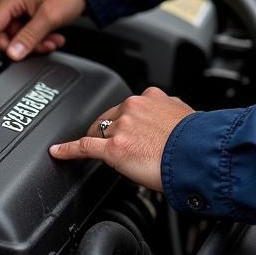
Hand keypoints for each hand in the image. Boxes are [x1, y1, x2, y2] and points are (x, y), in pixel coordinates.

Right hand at [0, 0, 85, 60]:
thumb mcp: (50, 17)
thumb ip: (29, 37)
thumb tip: (12, 54)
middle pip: (3, 34)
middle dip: (21, 46)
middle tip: (41, 48)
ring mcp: (21, 3)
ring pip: (17, 35)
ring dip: (33, 43)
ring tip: (52, 41)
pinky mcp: (30, 8)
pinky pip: (26, 29)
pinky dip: (38, 37)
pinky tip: (53, 37)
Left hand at [49, 86, 194, 190]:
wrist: (197, 154)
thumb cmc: (197, 140)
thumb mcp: (185, 115)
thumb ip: (171, 113)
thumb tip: (173, 119)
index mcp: (151, 97)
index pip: (130, 108)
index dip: (127, 121)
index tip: (127, 128)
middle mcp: (133, 107)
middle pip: (112, 120)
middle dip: (114, 132)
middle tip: (126, 148)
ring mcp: (121, 127)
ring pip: (101, 133)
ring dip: (103, 143)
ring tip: (116, 157)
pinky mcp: (113, 147)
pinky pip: (84, 146)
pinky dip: (68, 150)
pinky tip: (58, 152)